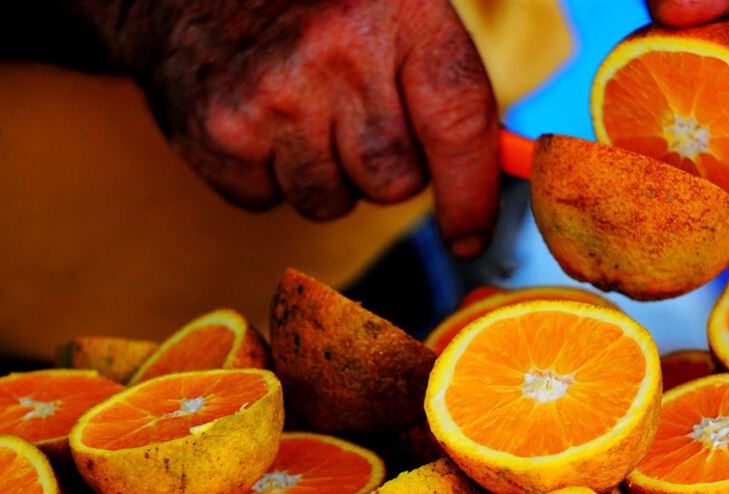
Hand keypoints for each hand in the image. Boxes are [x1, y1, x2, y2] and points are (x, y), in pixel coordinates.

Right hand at [80, 0, 498, 256]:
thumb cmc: (311, 8)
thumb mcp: (393, 13)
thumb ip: (448, 88)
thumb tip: (508, 172)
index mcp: (399, 11)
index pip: (459, 123)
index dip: (470, 193)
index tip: (470, 236)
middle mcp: (336, 50)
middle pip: (393, 181)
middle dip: (382, 170)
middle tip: (352, 121)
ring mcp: (272, 93)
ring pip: (331, 202)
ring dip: (324, 176)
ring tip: (299, 114)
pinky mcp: (219, 131)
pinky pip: (268, 201)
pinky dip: (266, 175)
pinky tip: (257, 122)